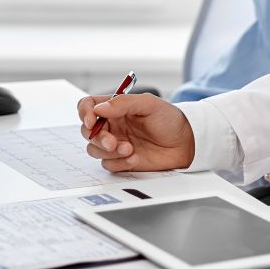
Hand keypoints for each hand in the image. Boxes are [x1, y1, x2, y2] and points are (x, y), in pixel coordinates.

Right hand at [77, 93, 193, 171]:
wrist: (185, 143)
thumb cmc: (169, 119)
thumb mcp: (149, 104)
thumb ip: (123, 103)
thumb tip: (99, 108)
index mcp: (115, 108)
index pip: (88, 106)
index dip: (84, 113)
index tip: (91, 121)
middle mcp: (112, 125)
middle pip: (88, 131)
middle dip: (98, 137)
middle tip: (113, 142)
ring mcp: (115, 144)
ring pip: (94, 149)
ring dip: (109, 152)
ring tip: (129, 149)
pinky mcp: (121, 161)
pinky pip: (108, 164)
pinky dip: (119, 163)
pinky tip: (135, 158)